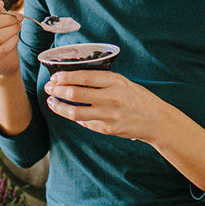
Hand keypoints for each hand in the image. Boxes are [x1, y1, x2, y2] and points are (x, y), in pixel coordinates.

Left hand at [43, 70, 176, 141]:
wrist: (156, 120)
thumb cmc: (138, 98)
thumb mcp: (123, 82)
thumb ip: (102, 80)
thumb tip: (75, 78)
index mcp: (115, 82)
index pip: (84, 76)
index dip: (65, 77)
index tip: (55, 76)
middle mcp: (111, 98)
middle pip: (75, 94)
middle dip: (57, 90)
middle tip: (49, 87)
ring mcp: (109, 115)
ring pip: (75, 112)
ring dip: (59, 106)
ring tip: (51, 101)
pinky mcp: (107, 129)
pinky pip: (85, 122)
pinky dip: (74, 116)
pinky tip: (67, 111)